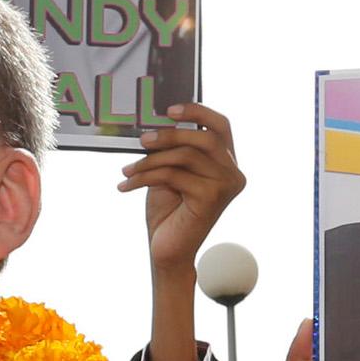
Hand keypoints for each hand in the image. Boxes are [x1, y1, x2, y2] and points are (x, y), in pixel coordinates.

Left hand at [119, 102, 244, 279]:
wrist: (167, 250)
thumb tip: (155, 123)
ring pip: (186, 155)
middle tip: (142, 140)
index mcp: (226, 162)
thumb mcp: (169, 172)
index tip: (169, 110)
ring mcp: (226, 186)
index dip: (198, 111)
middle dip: (170, 135)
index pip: (221, 126)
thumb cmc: (169, 211)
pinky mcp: (212, 198)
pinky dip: (145, 177)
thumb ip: (172, 149)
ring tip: (128, 170)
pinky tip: (126, 185)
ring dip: (150, 160)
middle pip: (205, 137)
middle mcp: (233, 173)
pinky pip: (173, 175)